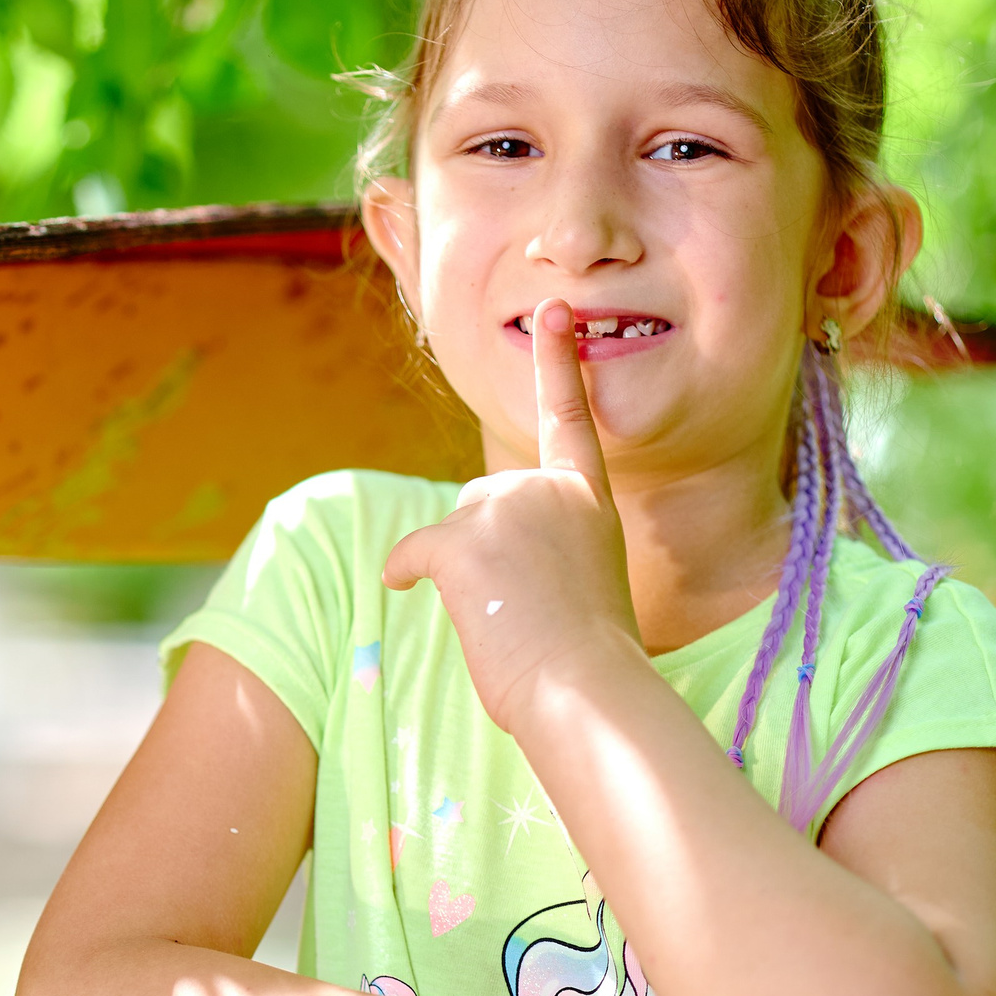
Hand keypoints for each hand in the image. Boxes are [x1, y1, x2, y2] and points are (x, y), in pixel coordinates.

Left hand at [382, 298, 640, 732]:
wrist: (583, 687)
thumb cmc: (588, 659)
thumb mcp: (583, 582)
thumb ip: (546, 544)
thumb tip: (481, 552)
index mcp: (587, 499)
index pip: (569, 418)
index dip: (558, 361)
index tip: (553, 308)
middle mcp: (547, 488)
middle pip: (483, 502)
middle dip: (484, 551)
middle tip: (524, 605)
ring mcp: (504, 506)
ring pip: (451, 530)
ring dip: (461, 575)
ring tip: (505, 617)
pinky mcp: (461, 536)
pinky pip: (412, 551)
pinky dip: (407, 574)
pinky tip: (417, 594)